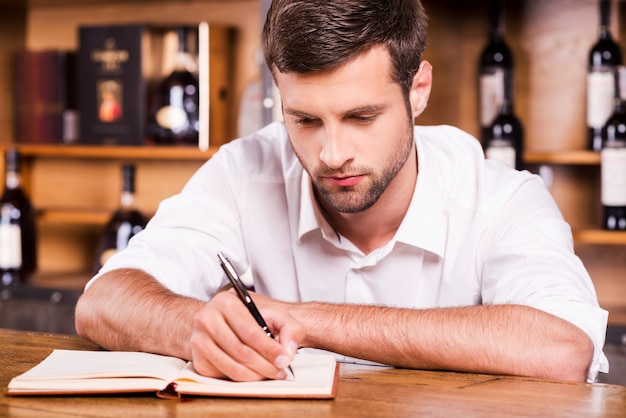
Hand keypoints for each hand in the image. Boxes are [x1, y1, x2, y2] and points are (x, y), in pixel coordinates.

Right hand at [189, 290, 303, 381]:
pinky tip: (255, 373)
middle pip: (240, 351)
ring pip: (232, 367)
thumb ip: (290, 329)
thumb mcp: (276, 314)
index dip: (269, 348)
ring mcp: (199, 340)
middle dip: (265, 365)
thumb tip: (288, 351)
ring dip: (255, 375)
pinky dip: (242, 379)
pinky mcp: (198, 359)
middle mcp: (207, 319)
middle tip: (280, 371)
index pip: (249, 331)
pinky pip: (223, 375)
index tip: (284, 359)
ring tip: (271, 374)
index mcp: (225, 301)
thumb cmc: (253, 317)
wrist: (226, 320)